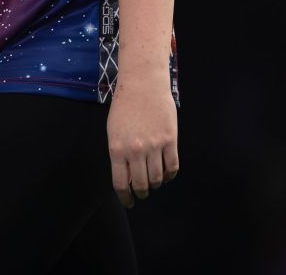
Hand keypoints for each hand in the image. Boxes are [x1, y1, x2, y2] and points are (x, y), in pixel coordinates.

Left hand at [107, 71, 178, 207]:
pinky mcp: (170, 140)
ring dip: (156, 184)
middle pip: (141, 184)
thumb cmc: (124, 105)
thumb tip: (126, 175)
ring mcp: (154, 146)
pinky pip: (172, 167)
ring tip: (154, 182)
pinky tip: (166, 173)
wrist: (143, 84)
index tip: (129, 202)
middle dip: (142, 193)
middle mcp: (135, 150)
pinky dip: (170, 175)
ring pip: (157, 178)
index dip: (126, 198)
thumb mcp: (113, 130)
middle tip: (143, 193)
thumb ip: (119, 153)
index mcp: (117, 148)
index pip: (121, 183)